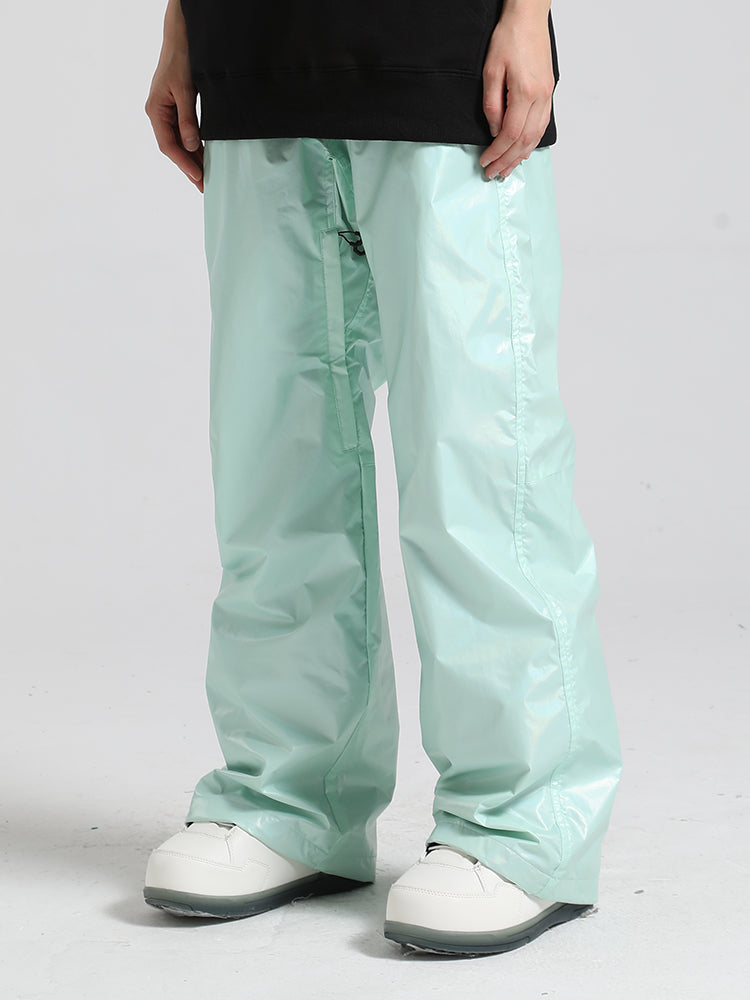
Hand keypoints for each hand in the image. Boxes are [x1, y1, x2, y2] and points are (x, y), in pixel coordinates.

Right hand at [145, 27, 203, 191]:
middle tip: (203, 186)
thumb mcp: (186, 90)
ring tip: (205, 176)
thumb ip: (188, 119)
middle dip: (188, 167)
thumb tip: (191, 146)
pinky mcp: (175, 109)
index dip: (183, 163)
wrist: (180, 38)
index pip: (168, 145)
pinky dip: (193, 145)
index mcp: (155, 110)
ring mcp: (166, 112)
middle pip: (172, 148)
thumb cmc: (180, 59)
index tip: (198, 176)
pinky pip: (183, 133)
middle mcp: (158, 114)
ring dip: (192, 158)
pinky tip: (203, 156)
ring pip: (178, 142)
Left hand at [478, 3, 554, 180]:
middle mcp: (540, 97)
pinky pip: (542, 125)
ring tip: (507, 169)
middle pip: (524, 140)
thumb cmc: (509, 38)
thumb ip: (492, 105)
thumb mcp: (491, 71)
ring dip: (520, 156)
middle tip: (494, 173)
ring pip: (536, 136)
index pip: (510, 134)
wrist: (528, 18)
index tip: (485, 161)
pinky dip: (531, 142)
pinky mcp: (549, 93)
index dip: (497, 152)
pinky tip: (522, 151)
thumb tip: (494, 131)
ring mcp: (547, 95)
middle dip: (508, 160)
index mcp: (525, 92)